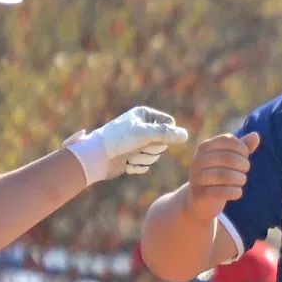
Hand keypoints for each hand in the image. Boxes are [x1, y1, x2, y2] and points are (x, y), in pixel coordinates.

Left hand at [67, 106, 189, 182]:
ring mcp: (138, 143)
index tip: (152, 136)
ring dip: (143, 159)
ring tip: (129, 156)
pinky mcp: (133, 157)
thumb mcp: (145, 133)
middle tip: (137, 147)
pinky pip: (147, 165)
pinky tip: (126, 164)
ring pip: (156, 155)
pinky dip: (138, 166)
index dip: (166, 133)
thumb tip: (186, 135)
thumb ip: (167, 134)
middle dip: (151, 149)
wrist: (96, 157)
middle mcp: (142, 128)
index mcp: (144, 115)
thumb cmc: (118, 139)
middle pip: (164, 141)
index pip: (170, 123)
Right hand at [186, 132, 259, 218]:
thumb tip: (256, 135)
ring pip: (225, 175)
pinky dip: (235, 192)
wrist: (200, 201)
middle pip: (228, 158)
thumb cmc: (218, 175)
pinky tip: (238, 192)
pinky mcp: (199, 194)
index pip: (228, 140)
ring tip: (241, 181)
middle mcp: (198, 160)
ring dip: (240, 179)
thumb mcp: (230, 159)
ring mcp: (196, 177)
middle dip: (243, 165)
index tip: (245, 157)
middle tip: (245, 171)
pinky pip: (222, 192)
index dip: (242, 149)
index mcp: (204, 147)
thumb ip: (242, 147)